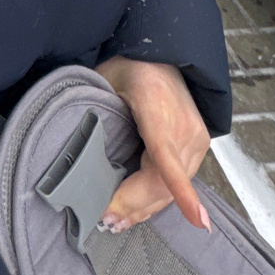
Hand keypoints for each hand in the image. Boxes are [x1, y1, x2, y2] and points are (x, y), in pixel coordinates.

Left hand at [96, 56, 211, 233]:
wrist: (163, 53)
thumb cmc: (131, 65)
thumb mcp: (104, 79)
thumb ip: (93, 108)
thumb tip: (76, 150)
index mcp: (156, 107)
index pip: (167, 155)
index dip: (180, 190)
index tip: (197, 220)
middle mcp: (184, 126)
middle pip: (163, 182)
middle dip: (133, 206)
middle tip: (106, 220)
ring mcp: (196, 138)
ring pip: (170, 188)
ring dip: (144, 208)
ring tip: (116, 221)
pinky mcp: (198, 145)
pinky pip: (177, 181)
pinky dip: (157, 198)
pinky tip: (136, 211)